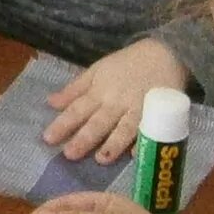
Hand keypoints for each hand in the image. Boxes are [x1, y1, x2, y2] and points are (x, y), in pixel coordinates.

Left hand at [42, 39, 189, 161]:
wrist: (165, 54)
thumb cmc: (126, 65)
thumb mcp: (97, 71)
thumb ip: (75, 89)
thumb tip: (50, 103)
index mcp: (100, 91)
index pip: (78, 110)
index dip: (63, 124)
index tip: (48, 139)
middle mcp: (117, 102)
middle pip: (99, 122)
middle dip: (84, 138)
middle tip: (70, 155)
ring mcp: (138, 109)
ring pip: (124, 129)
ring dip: (113, 144)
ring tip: (102, 159)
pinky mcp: (158, 114)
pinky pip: (151, 130)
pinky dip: (144, 142)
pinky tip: (137, 154)